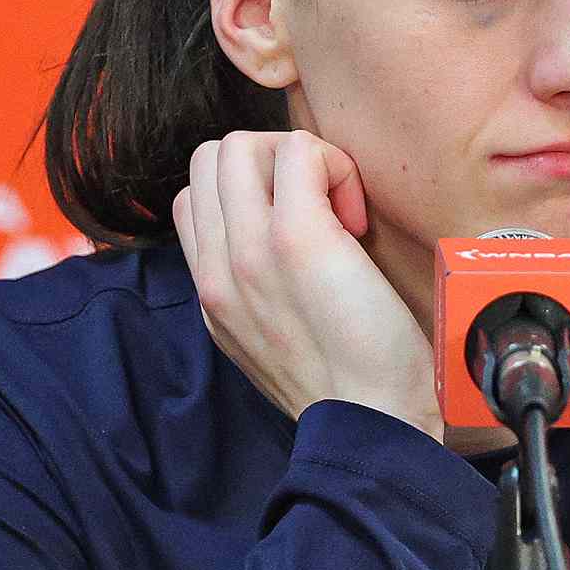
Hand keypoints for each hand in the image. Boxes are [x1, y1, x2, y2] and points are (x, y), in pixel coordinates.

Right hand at [171, 130, 443, 441]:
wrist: (376, 426)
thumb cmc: (353, 388)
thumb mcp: (275, 345)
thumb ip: (258, 293)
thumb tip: (281, 243)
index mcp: (212, 294)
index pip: (194, 199)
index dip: (249, 193)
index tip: (300, 232)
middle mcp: (217, 270)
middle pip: (209, 159)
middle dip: (269, 166)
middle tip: (321, 214)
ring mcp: (249, 250)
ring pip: (241, 143)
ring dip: (298, 161)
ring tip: (337, 214)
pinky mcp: (295, 238)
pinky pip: (299, 150)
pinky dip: (336, 168)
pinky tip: (357, 223)